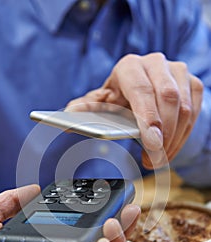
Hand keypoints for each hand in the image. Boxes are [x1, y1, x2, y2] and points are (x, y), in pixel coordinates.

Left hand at [67, 53, 202, 167]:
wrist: (142, 91)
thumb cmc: (118, 99)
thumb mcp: (100, 103)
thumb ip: (84, 108)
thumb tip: (66, 115)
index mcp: (129, 66)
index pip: (142, 89)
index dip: (148, 116)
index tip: (152, 143)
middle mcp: (155, 63)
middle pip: (168, 98)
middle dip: (164, 133)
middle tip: (156, 159)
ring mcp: (177, 72)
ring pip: (184, 108)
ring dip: (174, 139)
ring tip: (159, 159)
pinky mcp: (191, 84)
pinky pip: (194, 113)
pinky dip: (183, 136)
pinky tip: (169, 149)